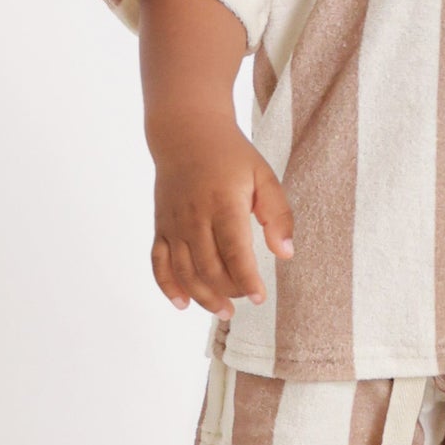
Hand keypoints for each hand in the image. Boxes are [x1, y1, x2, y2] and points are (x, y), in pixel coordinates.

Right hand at [149, 113, 294, 319]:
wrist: (187, 134)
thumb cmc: (231, 157)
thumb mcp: (264, 176)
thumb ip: (278, 215)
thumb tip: (285, 254)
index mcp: (223, 203)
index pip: (234, 251)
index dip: (247, 279)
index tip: (259, 298)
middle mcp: (194, 216)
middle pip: (208, 267)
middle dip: (228, 292)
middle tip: (245, 301)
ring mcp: (173, 223)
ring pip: (184, 271)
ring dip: (203, 296)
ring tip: (224, 310)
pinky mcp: (161, 226)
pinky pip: (158, 262)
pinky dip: (167, 286)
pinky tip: (183, 303)